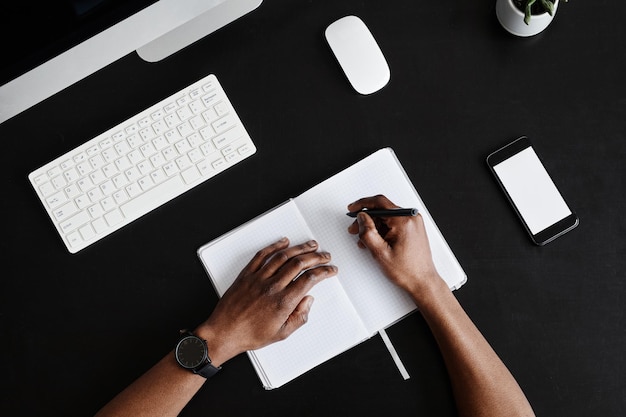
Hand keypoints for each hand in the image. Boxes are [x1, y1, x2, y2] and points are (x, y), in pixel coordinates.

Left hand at [196, 238, 336, 364]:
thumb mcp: (281, 333)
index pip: (309, 279)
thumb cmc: (250, 335)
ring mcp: (259, 278)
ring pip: (283, 256)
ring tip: (311, 245)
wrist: (224, 332)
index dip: (324, 271)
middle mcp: (272, 287)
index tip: (330, 270)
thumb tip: (308, 300)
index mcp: (283, 302)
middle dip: (316, 257)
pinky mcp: (247, 274)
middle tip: (324, 255)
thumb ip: (300, 317)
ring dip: (300, 248)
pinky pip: (262, 255)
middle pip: (299, 263)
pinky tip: (284, 242)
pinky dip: (275, 246)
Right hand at [347, 195, 443, 301]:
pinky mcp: (413, 228)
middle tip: (355, 229)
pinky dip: (383, 229)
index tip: (352, 209)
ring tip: (365, 240)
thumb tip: (361, 217)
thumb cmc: (407, 271)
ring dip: (374, 226)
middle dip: (366, 219)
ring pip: (386, 217)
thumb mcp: (380, 253)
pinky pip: (393, 222)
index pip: (379, 202)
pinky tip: (376, 241)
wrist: (422, 281)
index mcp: (404, 221)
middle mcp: (411, 218)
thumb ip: (367, 232)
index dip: (362, 204)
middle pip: (382, 210)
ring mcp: (413, 222)